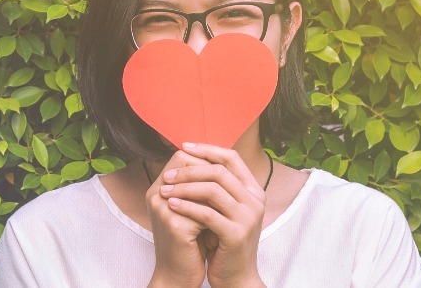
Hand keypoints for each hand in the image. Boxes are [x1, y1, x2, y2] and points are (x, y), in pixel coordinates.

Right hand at [147, 149, 216, 287]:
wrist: (177, 276)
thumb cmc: (188, 244)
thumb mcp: (192, 212)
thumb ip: (199, 190)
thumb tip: (223, 164)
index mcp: (159, 188)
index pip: (182, 157)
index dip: (206, 160)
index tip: (226, 172)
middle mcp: (156, 194)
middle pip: (189, 165)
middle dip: (213, 174)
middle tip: (233, 184)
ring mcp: (163, 209)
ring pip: (199, 186)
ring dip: (216, 194)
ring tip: (229, 204)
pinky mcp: (174, 225)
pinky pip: (203, 210)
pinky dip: (216, 215)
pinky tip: (221, 224)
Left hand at [160, 142, 267, 287]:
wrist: (236, 277)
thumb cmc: (225, 241)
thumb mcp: (225, 210)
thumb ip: (216, 187)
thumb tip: (190, 157)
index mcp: (254, 190)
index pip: (231, 158)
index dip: (207, 149)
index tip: (183, 147)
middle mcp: (255, 201)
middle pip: (220, 171)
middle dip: (189, 170)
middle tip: (167, 175)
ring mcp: (248, 217)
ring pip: (212, 190)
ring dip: (184, 187)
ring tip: (164, 190)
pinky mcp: (236, 234)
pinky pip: (207, 213)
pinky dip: (186, 206)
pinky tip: (171, 205)